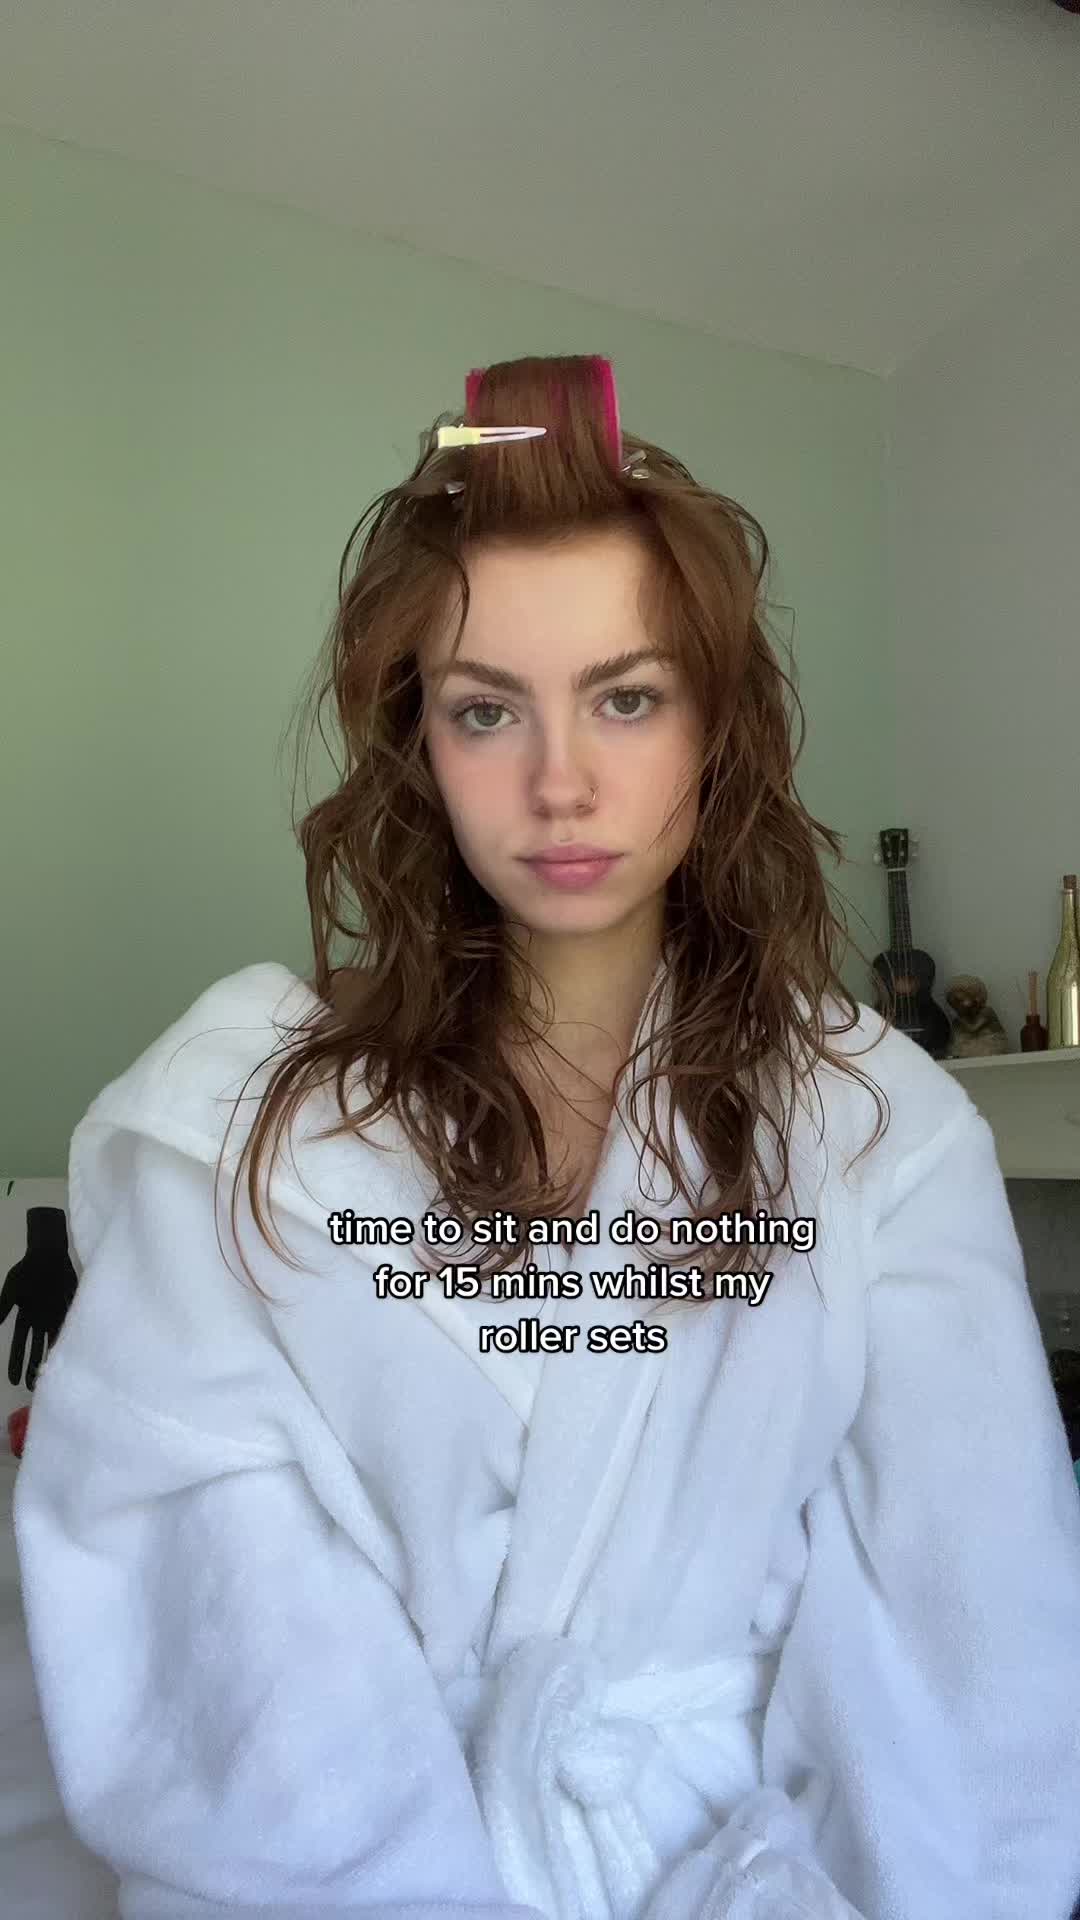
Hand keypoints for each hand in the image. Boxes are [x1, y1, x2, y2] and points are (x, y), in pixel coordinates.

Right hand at [0, 1207, 77, 1389]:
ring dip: (51, 1358)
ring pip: (54, 1342)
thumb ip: (3, 1306)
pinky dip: (70, 1340)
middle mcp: (41, 1319)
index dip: (15, 1363)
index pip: (18, 1345)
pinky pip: (70, 1326)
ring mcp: (56, 1314)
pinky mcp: (70, 1307)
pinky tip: (72, 1355)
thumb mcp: (11, 1288)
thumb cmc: (27, 1270)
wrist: (49, 1253)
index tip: (12, 1381)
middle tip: (32, 1387)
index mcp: (25, 1317)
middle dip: (33, 1366)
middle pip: (36, 1348)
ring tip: (51, 1376)